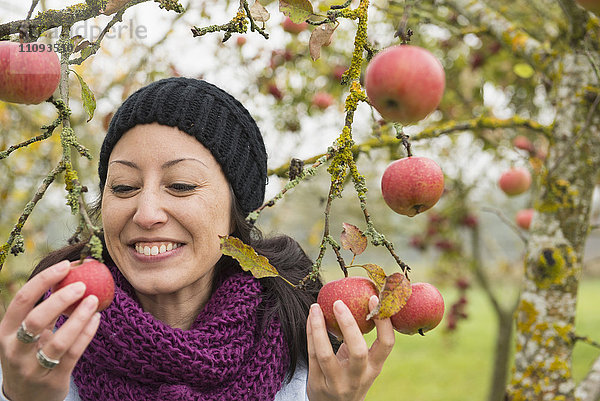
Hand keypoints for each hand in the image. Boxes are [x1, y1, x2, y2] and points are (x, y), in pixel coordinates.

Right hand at [0, 260, 100, 400]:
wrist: (25, 398)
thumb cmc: (29, 353)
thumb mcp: (24, 333)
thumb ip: (42, 310)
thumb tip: (70, 274)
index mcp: (5, 331)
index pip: (22, 300)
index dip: (44, 280)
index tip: (65, 265)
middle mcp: (15, 349)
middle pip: (36, 320)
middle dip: (60, 300)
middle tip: (82, 285)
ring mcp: (33, 367)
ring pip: (59, 341)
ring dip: (79, 318)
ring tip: (94, 300)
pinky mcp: (53, 380)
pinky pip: (74, 354)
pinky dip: (87, 334)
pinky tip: (97, 318)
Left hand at [306, 295, 394, 400]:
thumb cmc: (350, 377)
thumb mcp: (363, 365)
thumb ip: (360, 341)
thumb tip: (357, 301)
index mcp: (374, 367)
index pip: (386, 344)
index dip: (383, 321)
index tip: (374, 298)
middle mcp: (358, 377)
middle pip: (357, 351)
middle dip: (348, 324)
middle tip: (338, 303)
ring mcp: (336, 382)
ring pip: (326, 354)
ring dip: (318, 328)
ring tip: (315, 308)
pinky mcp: (317, 383)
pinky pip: (312, 355)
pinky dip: (310, 334)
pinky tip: (310, 319)